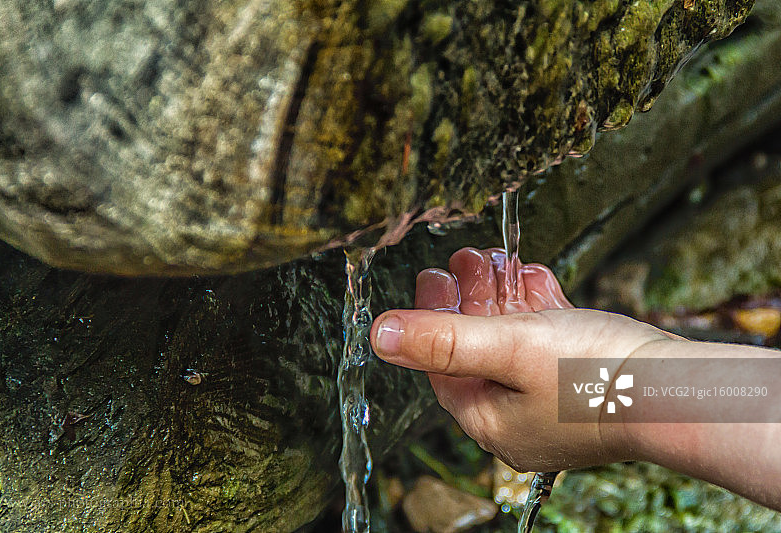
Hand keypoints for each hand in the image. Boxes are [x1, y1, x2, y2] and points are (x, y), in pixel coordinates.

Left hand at [371, 247, 672, 471]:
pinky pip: (548, 344)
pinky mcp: (586, 383)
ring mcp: (554, 401)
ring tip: (492, 259)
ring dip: (501, 299)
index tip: (429, 279)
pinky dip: (536, 310)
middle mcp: (521, 417)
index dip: (430, 322)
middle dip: (467, 302)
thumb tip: (379, 334)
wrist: (684, 392)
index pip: (443, 368)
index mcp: (493, 421)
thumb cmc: (596, 376)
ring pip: (514, 344)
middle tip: (460, 261)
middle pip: (477, 353)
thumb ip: (442, 339)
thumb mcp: (508, 347)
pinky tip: (533, 278)